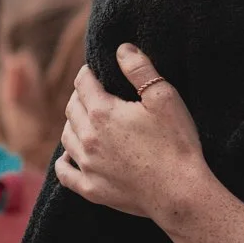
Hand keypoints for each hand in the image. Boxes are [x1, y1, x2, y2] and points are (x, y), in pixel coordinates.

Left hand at [57, 44, 215, 228]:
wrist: (179, 192)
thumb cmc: (176, 143)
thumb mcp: (163, 97)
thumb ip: (140, 69)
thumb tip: (122, 49)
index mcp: (102, 112)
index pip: (83, 83)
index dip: (88, 73)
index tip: (94, 70)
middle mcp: (87, 138)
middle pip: (71, 108)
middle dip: (80, 96)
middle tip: (92, 92)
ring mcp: (87, 166)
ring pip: (67, 137)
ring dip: (72, 124)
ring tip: (84, 119)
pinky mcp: (91, 189)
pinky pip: (65, 173)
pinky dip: (64, 161)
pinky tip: (68, 156)